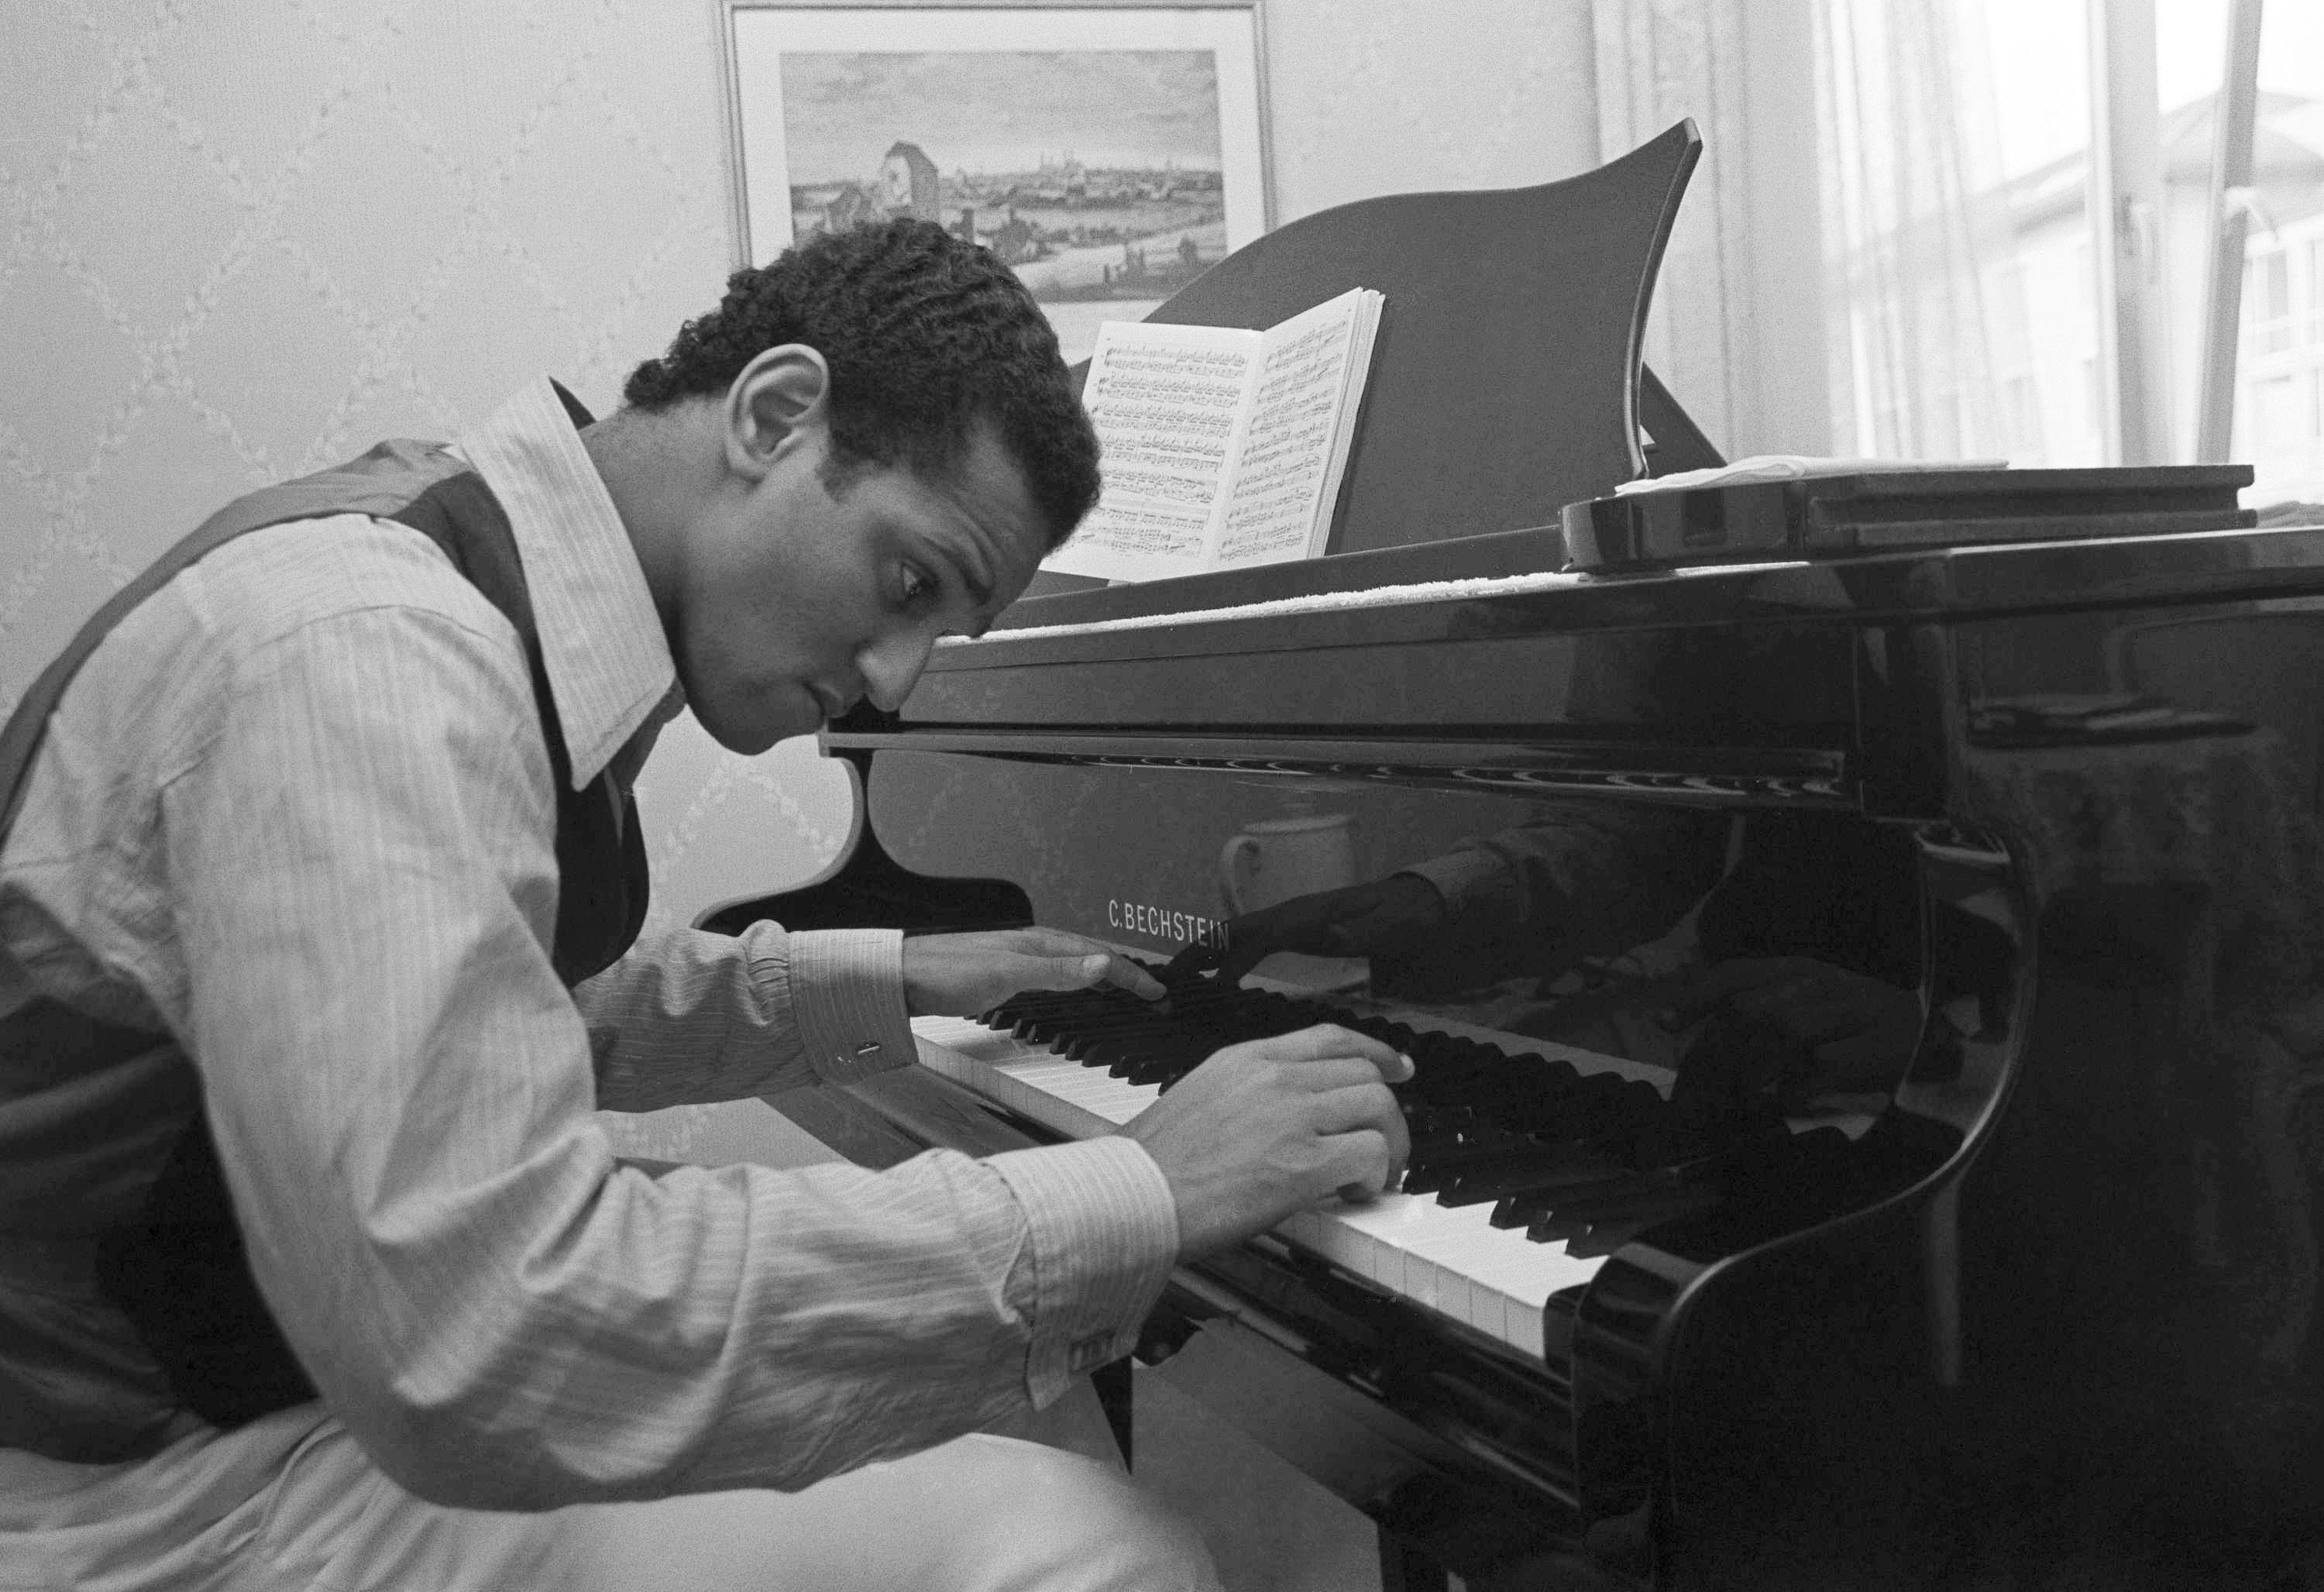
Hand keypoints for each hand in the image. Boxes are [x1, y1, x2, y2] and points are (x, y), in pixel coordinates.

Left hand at [901, 928, 1164, 1016]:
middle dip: (1124, 973)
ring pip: (1073, 964)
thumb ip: (1056, 972)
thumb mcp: (1007, 974)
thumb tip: (1101, 963)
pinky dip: (1076, 981)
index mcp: (1038, 943)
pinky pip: (1055, 974)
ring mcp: (1018, 958)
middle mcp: (1031, 946)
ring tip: (1123, 989)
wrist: (900, 977)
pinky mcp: (1004, 973)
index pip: (1098, 957)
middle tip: (1151, 992)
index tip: (1156, 992)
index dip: (1131, 976)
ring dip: (1102, 975)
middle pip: (1090, 957)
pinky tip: (1071, 988)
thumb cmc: (944, 972)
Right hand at [1123, 1024, 1413, 1258]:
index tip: (1397, 1070)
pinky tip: (1354, 1193)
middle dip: (1387, 1113)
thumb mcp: (1197, 1097)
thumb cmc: (1151, 1164)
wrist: (1131, 1195)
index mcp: (1247, 1059)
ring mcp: (1291, 1117)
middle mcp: (1274, 1078)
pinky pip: (1371, 1154)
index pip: (1331, 1038)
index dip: (1376, 1053)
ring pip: (1379, 1108)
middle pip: (1366, 1074)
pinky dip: (1375, 1177)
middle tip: (1385, 1147)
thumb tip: (1278, 1115)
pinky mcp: (1303, 1164)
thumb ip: (1243, 1094)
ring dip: (1389, 1146)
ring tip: (1373, 1177)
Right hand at [1164, 874, 1450, 988]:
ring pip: (1240, 935)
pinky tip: (1220, 980)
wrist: (1420, 905)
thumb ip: (1359, 930)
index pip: (1259, 932)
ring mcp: (1293, 920)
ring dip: (1208, 953)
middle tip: (1170, 978)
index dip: (1232, 956)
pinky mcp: (1298, 931)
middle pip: (1236, 929)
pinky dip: (1229, 957)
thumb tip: (1329, 934)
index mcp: (1308, 914)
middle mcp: (1293, 913)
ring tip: (1180, 980)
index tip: (1211, 984)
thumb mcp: (1387, 925)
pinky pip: (1254, 943)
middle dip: (1201, 950)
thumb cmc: (1404, 918)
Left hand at [1659, 956, 1922, 1104]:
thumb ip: (1756, 1009)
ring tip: (1739, 1098)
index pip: (1735, 973)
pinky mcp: (1870, 1051)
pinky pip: (1816, 1071)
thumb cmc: (1851, 1020)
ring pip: (1781, 1033)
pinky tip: (1780, 1105)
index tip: (1663, 1024)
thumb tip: (1695, 1035)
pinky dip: (1789, 1093)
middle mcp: (1819, 983)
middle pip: (1751, 1009)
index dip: (1696, 997)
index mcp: (1797, 967)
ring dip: (1750, 1071)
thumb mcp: (1804, 1000)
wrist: (1928, 1035)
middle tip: (1698, 1089)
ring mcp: (1846, 1015)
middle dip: (1717, 1051)